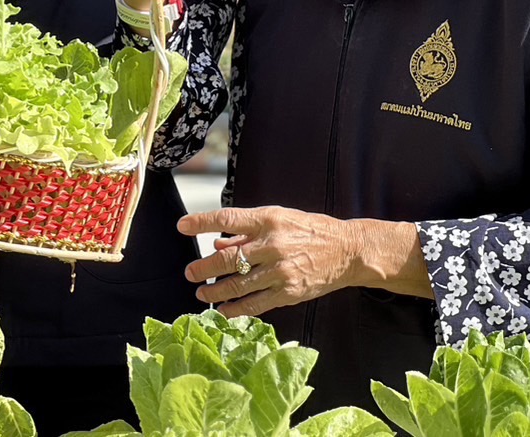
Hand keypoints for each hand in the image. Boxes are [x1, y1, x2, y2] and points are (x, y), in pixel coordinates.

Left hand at [177, 207, 430, 316]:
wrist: (347, 251)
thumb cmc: (308, 229)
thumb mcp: (277, 218)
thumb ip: (245, 232)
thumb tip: (216, 243)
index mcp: (267, 220)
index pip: (227, 219)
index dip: (201, 222)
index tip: (181, 227)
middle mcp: (273, 244)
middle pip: (229, 258)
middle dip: (204, 267)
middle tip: (189, 273)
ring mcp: (281, 271)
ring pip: (239, 284)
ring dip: (216, 291)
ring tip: (201, 293)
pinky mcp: (290, 292)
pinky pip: (257, 304)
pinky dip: (237, 309)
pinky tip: (223, 311)